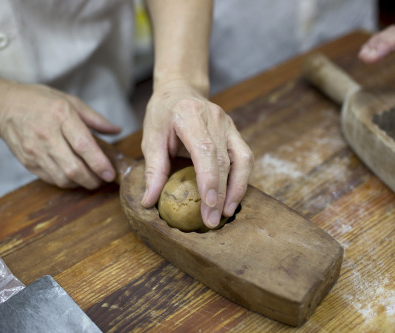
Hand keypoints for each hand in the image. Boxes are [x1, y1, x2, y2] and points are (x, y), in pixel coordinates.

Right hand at [0, 82, 120, 188]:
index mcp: (61, 116)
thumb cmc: (41, 102)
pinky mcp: (27, 162)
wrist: (4, 106)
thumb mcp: (71, 101)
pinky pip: (51, 179)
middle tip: (103, 179)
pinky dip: (66, 182)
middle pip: (73, 168)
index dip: (99, 163)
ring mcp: (35, 150)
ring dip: (80, 183)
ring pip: (62, 178)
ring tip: (91, 179)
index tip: (110, 173)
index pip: (83, 145)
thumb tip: (117, 130)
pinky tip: (74, 177)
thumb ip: (96, 119)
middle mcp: (47, 135)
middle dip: (92, 179)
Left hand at [140, 79, 252, 228]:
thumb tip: (149, 201)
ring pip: (242, 159)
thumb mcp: (151, 138)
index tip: (208, 205)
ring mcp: (229, 124)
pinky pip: (245, 158)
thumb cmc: (163, 114)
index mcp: (189, 115)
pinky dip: (241, 180)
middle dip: (221, 194)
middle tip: (212, 221)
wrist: (180, 90)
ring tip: (226, 213)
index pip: (205, 150)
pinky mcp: (235, 132)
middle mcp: (214, 118)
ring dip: (237, 189)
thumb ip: (153, 169)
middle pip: (225, 160)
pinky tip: (232, 197)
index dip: (209, 180)